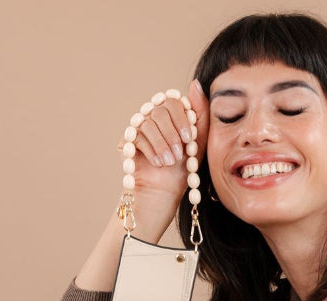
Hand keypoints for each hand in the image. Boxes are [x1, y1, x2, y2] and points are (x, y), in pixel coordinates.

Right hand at [115, 79, 209, 200]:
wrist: (166, 191)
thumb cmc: (184, 168)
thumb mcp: (198, 141)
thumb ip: (200, 114)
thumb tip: (195, 83)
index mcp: (170, 114)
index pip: (173, 101)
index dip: (181, 119)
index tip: (189, 139)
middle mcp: (153, 116)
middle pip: (160, 111)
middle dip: (172, 134)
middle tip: (180, 154)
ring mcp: (139, 126)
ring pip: (149, 124)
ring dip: (163, 145)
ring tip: (170, 162)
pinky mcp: (127, 140)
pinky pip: (138, 137)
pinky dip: (152, 151)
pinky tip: (159, 164)